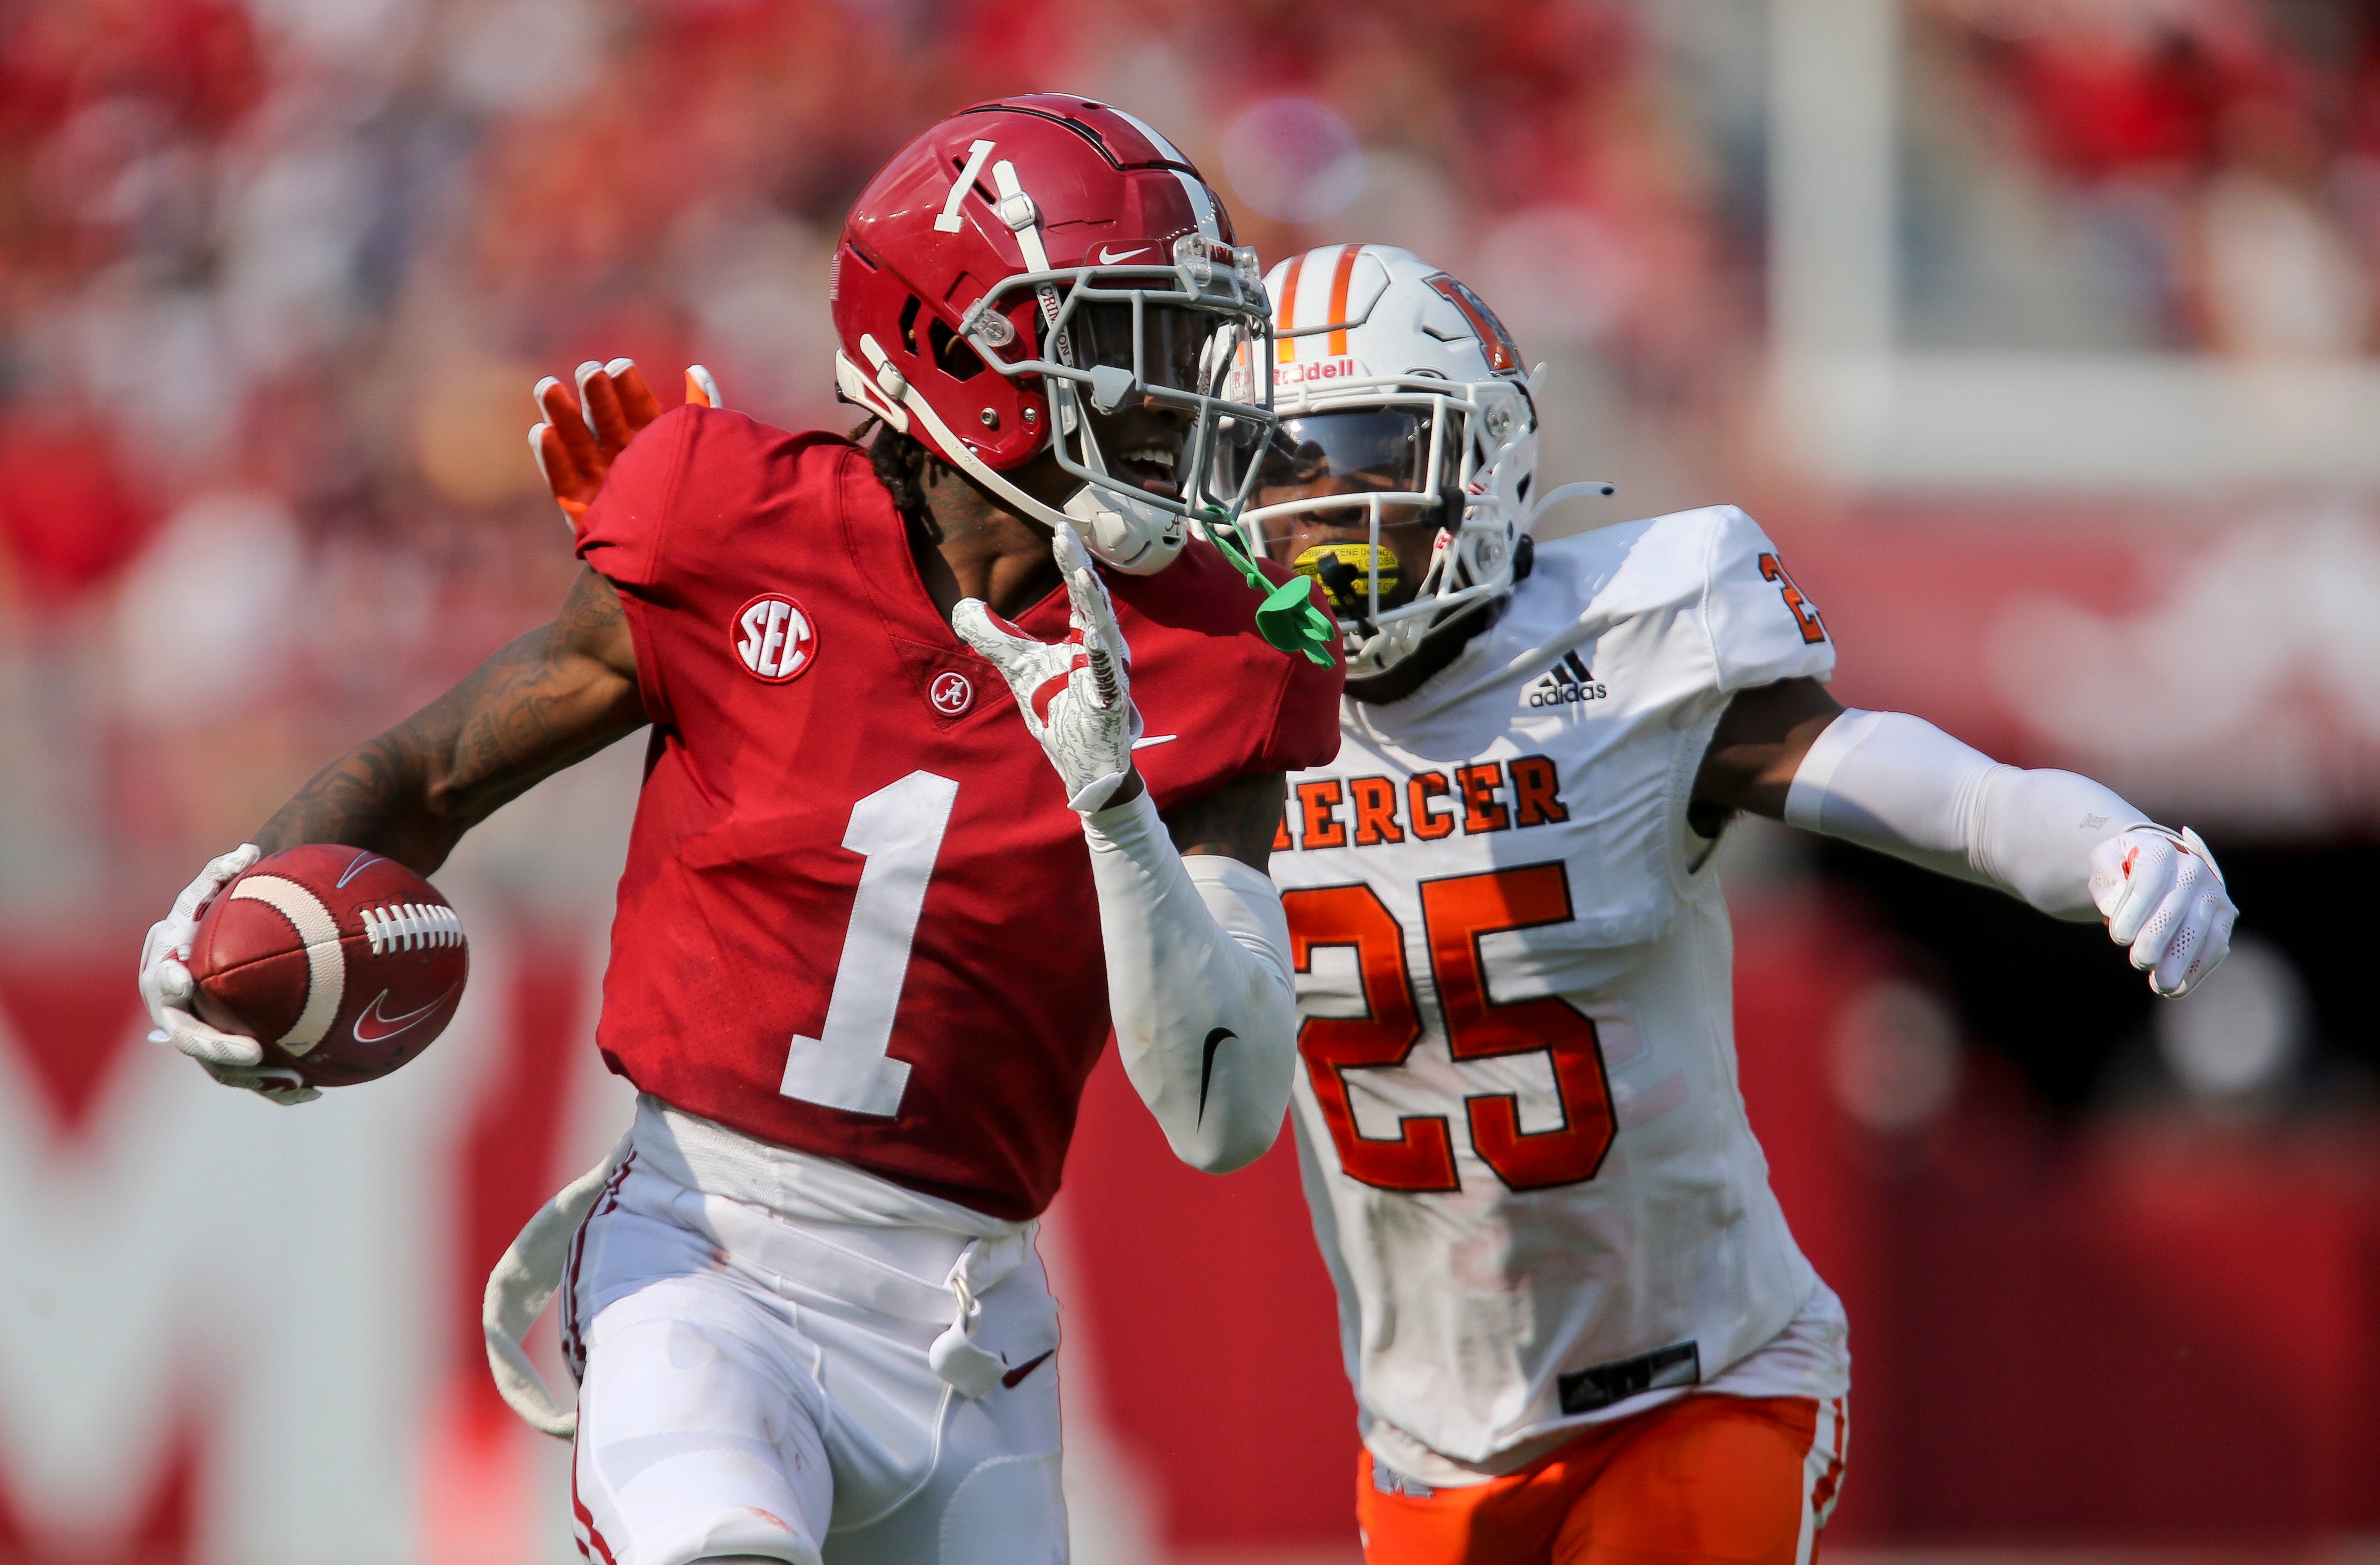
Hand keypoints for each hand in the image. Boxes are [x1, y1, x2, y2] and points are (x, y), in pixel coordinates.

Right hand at [139, 846, 319, 1104]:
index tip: (185, 979)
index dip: (170, 984)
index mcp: (164, 970)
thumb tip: (249, 849)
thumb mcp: (207, 893)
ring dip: (254, 1079)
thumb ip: (219, 873)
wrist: (206, 954)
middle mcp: (174, 1011)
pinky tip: (313, 1092)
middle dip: (217, 1048)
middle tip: (254, 1053)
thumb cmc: (206, 917)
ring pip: (218, 1068)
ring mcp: (198, 1036)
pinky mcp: (224, 1055)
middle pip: (189, 1038)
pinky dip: (276, 1089)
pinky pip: (248, 1079)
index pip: (162, 981)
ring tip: (293, 1080)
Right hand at [529, 359, 719, 526]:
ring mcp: (599, 483)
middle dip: (595, 396)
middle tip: (588, 370)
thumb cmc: (696, 504)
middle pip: (604, 422)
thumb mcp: (702, 452)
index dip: (628, 389)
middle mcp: (622, 461)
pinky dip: (552, 458)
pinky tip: (542, 431)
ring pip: (577, 444)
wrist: (683, 568)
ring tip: (549, 387)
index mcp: (652, 446)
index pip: (637, 410)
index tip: (621, 366)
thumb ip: (703, 409)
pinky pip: (563, 480)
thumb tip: (696, 368)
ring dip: (562, 416)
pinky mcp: (579, 508)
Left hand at [953, 526, 1143, 811]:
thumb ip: (995, 637)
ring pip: (1105, 637)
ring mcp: (1110, 681)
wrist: (1084, 768)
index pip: (1080, 594)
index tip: (1061, 529)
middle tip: (1068, 534)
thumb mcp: (1020, 669)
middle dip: (1082, 568)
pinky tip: (1092, 637)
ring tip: (1082, 575)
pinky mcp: (1111, 709)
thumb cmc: (1060, 714)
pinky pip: (1107, 681)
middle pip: (1094, 604)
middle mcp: (1103, 654)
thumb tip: (963, 606)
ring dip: (1094, 606)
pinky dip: (1100, 659)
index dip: (1071, 561)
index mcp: (1085, 641)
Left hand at [2088, 825, 2236, 997]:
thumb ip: (2106, 879)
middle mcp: (2193, 868)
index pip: (2150, 878)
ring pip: (2201, 930)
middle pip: (2177, 907)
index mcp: (2161, 849)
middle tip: (2140, 962)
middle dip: (2158, 939)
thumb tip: (2113, 907)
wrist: (2158, 861)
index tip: (2119, 937)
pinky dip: (2198, 969)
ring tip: (2161, 986)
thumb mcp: (2105, 861)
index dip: (2136, 909)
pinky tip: (2179, 988)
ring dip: (2182, 961)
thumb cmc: (2125, 865)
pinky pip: (2216, 944)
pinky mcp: (2224, 915)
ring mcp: (2213, 892)